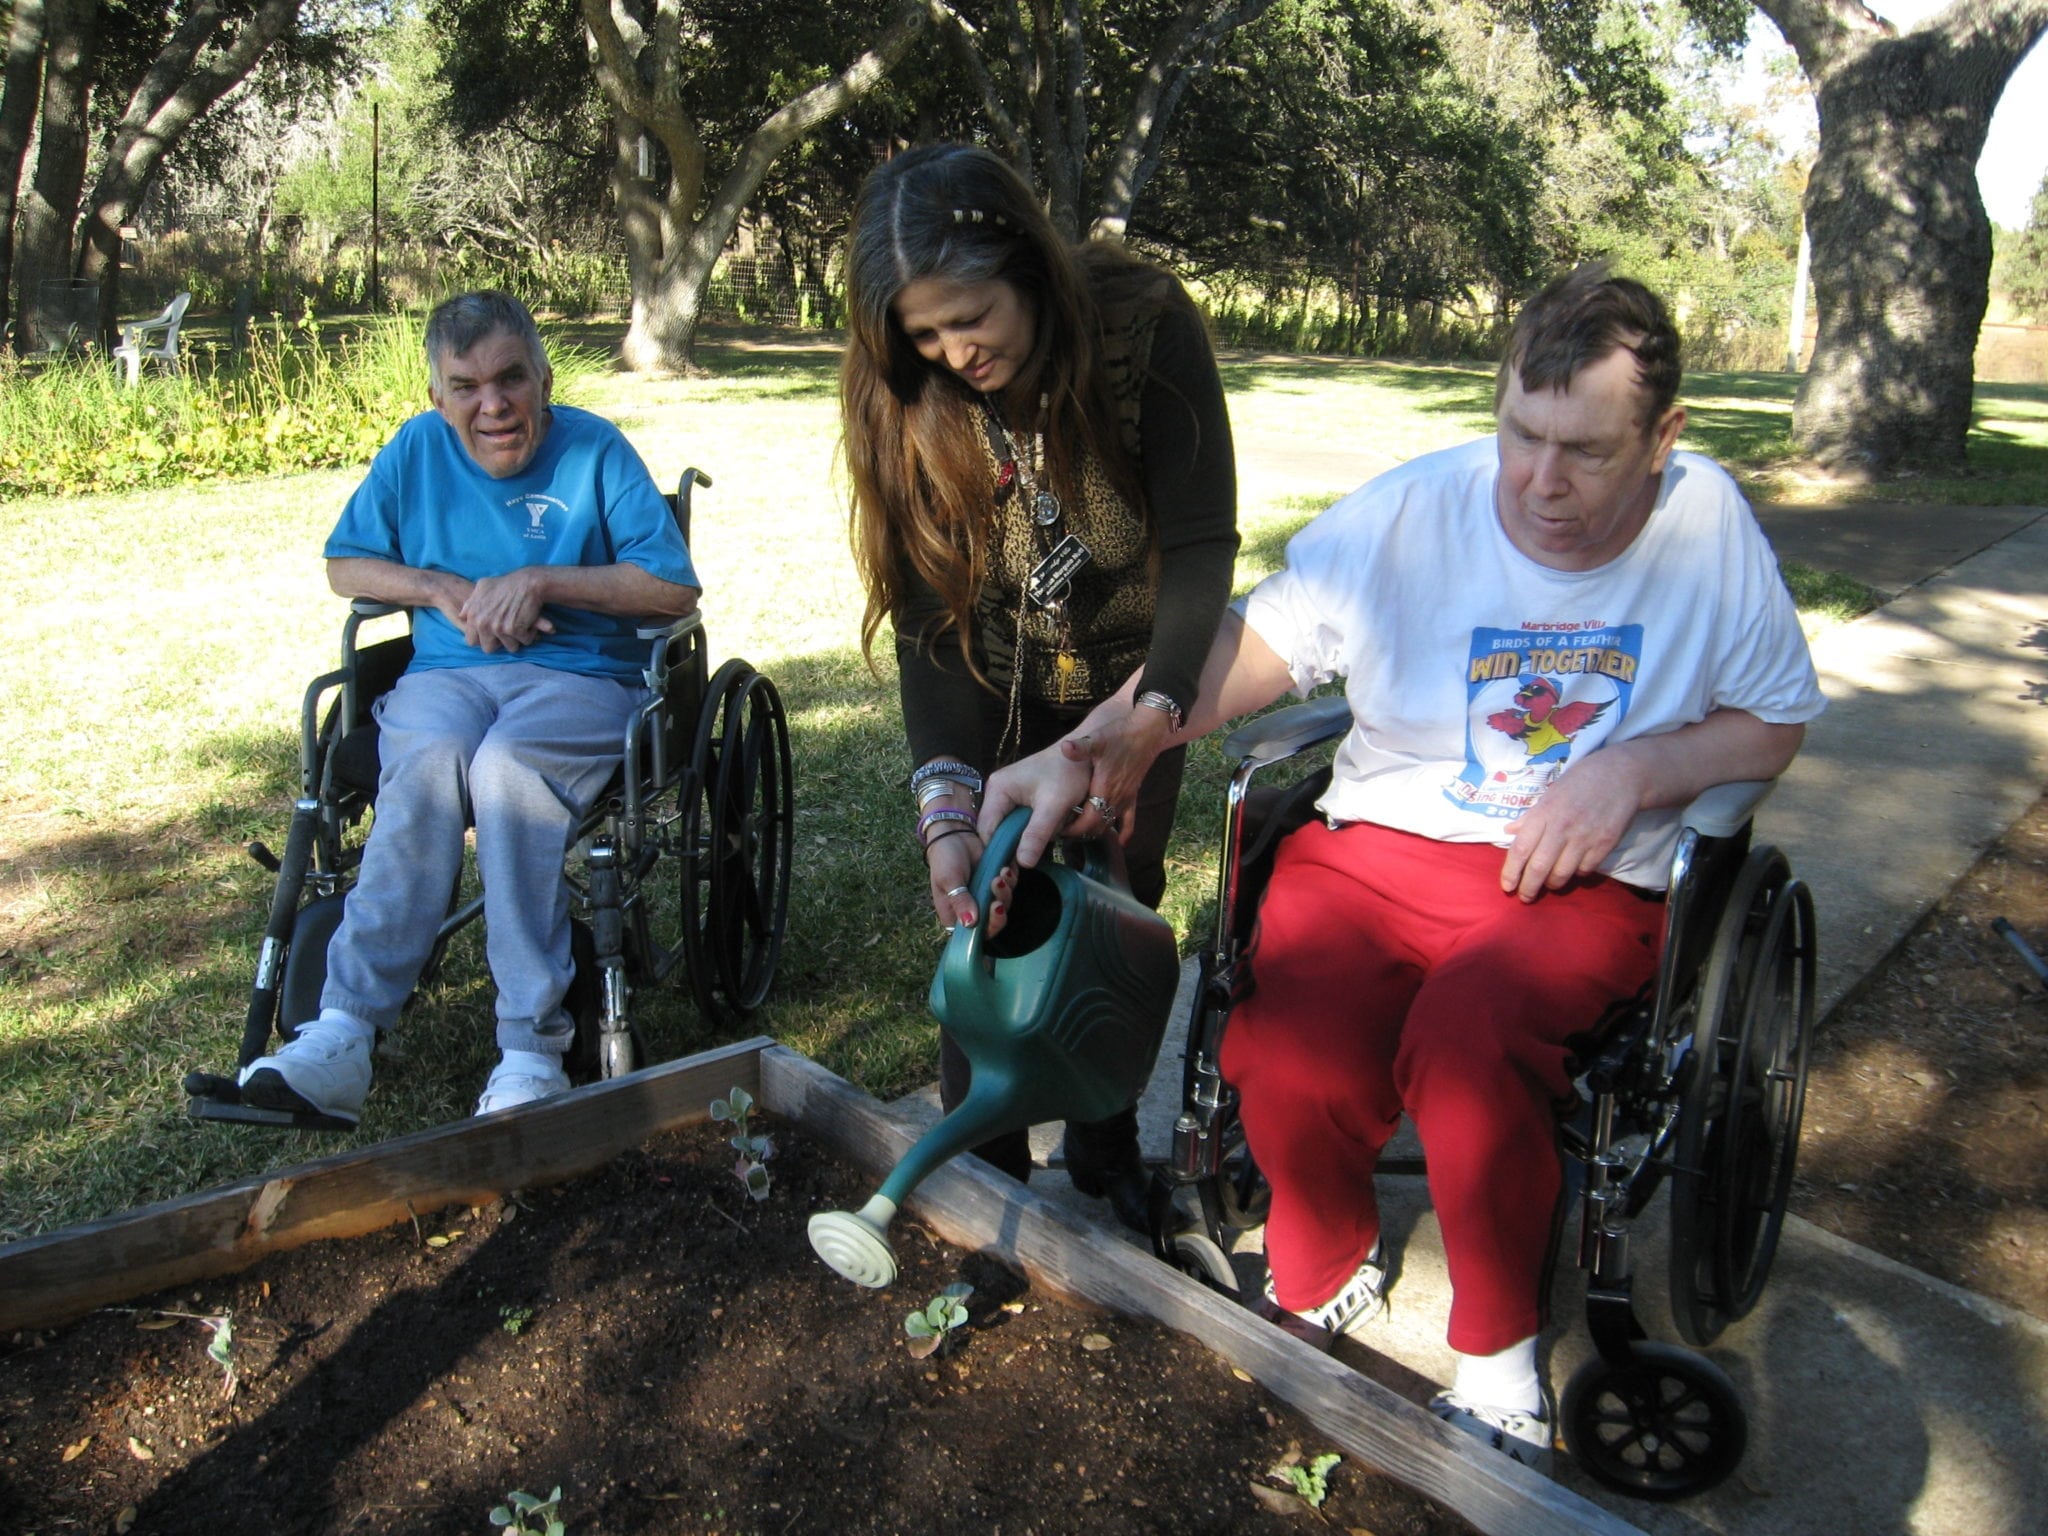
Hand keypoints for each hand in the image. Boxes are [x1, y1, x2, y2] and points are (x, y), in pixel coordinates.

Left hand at [457, 568, 556, 652]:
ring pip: (510, 647)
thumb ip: (470, 604)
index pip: (471, 641)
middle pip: (489, 648)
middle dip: (500, 643)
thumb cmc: (505, 584)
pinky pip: (525, 641)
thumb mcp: (482, 588)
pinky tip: (531, 621)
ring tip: (521, 625)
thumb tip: (462, 616)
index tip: (492, 634)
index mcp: (474, 617)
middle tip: (508, 632)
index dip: (483, 639)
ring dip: (518, 639)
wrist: (526, 582)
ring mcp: (499, 628)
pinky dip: (530, 633)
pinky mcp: (515, 630)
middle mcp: (483, 624)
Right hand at [925, 833, 1015, 932]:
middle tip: (999, 891)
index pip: (976, 934)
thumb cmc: (944, 858)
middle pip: (994, 923)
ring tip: (1000, 873)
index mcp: (956, 915)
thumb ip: (960, 901)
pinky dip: (1010, 879)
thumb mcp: (949, 880)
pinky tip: (1006, 868)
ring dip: (1006, 891)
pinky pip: (1010, 887)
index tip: (995, 909)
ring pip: (1004, 904)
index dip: (989, 927)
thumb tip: (970, 924)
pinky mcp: (997, 882)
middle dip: (1000, 909)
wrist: (954, 832)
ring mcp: (986, 896)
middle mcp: (973, 910)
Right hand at [980, 744, 1093, 873]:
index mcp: (998, 790)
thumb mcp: (1054, 805)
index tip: (1011, 873)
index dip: (997, 852)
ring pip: (1010, 830)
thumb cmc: (1069, 773)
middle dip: (1016, 845)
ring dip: (1028, 838)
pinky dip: (1035, 831)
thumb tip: (1023, 864)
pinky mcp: (1020, 801)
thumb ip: (1037, 834)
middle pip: (997, 832)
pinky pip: (1021, 824)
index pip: (987, 830)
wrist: (1085, 754)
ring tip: (1054, 831)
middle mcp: (997, 793)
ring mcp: (1008, 796)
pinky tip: (1053, 828)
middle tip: (1035, 858)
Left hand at [1056, 703, 1174, 845]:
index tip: (1058, 831)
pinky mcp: (1133, 794)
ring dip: (1096, 831)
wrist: (1148, 730)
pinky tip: (1121, 842)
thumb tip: (1064, 747)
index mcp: (1104, 788)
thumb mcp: (1098, 739)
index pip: (1088, 821)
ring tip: (1079, 833)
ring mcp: (1126, 797)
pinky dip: (1125, 832)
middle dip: (1081, 833)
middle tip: (1063, 833)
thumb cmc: (1121, 734)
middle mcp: (1116, 798)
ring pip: (1110, 824)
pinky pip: (1130, 820)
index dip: (1073, 830)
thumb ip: (1081, 747)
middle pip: (1097, 827)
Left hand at [1500, 747, 1647, 901]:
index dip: (1511, 872)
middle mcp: (1562, 827)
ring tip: (1549, 884)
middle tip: (1525, 897)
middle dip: (1529, 888)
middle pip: (1539, 868)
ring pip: (1562, 874)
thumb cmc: (1580, 782)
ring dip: (1552, 884)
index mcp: (1544, 813)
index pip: (1521, 849)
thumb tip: (1509, 831)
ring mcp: (1584, 838)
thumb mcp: (1550, 794)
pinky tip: (1574, 868)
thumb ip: (1530, 816)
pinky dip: (1576, 874)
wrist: (1621, 776)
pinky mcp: (1604, 845)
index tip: (1507, 887)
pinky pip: (1584, 870)